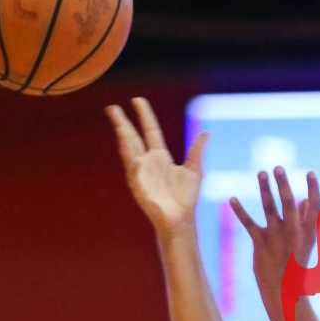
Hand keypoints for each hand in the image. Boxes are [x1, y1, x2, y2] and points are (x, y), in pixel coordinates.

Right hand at [106, 97, 208, 235]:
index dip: (144, 115)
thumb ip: (197, 150)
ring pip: (129, 152)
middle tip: (112, 107)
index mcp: (160, 157)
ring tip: (118, 124)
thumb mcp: (194, 170)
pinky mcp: (139, 188)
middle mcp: (148, 163)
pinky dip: (134, 167)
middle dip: (122, 123)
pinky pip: (135, 175)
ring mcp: (141, 175)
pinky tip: (134, 159)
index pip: (150, 131)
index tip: (137, 100)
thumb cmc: (186, 198)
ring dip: (123, 138)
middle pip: (133, 138)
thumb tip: (207, 132)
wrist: (181, 220)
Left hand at [230, 167, 319, 305]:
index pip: (315, 208)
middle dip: (284, 185)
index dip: (314, 190)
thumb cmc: (294, 264)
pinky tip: (232, 199)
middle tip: (278, 167)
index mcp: (308, 232)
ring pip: (270, 210)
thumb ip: (305, 220)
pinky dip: (240, 211)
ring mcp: (276, 238)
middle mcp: (293, 233)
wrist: (283, 290)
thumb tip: (304, 199)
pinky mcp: (260, 244)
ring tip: (261, 173)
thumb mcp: (304, 243)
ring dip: (265, 190)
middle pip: (289, 205)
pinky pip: (249, 224)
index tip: (311, 173)